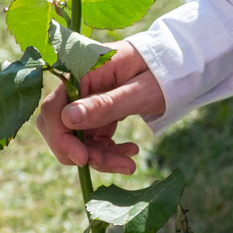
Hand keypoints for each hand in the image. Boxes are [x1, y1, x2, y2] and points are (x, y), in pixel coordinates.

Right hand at [37, 42, 165, 174]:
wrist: (179, 68)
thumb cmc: (164, 72)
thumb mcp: (140, 90)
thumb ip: (106, 104)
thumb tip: (67, 118)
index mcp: (84, 69)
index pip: (53, 107)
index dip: (61, 137)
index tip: (83, 158)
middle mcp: (79, 84)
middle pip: (59, 126)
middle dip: (81, 151)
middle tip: (112, 164)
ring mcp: (86, 99)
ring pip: (76, 138)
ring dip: (98, 156)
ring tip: (129, 163)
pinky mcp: (95, 111)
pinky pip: (90, 139)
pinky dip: (105, 152)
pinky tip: (129, 153)